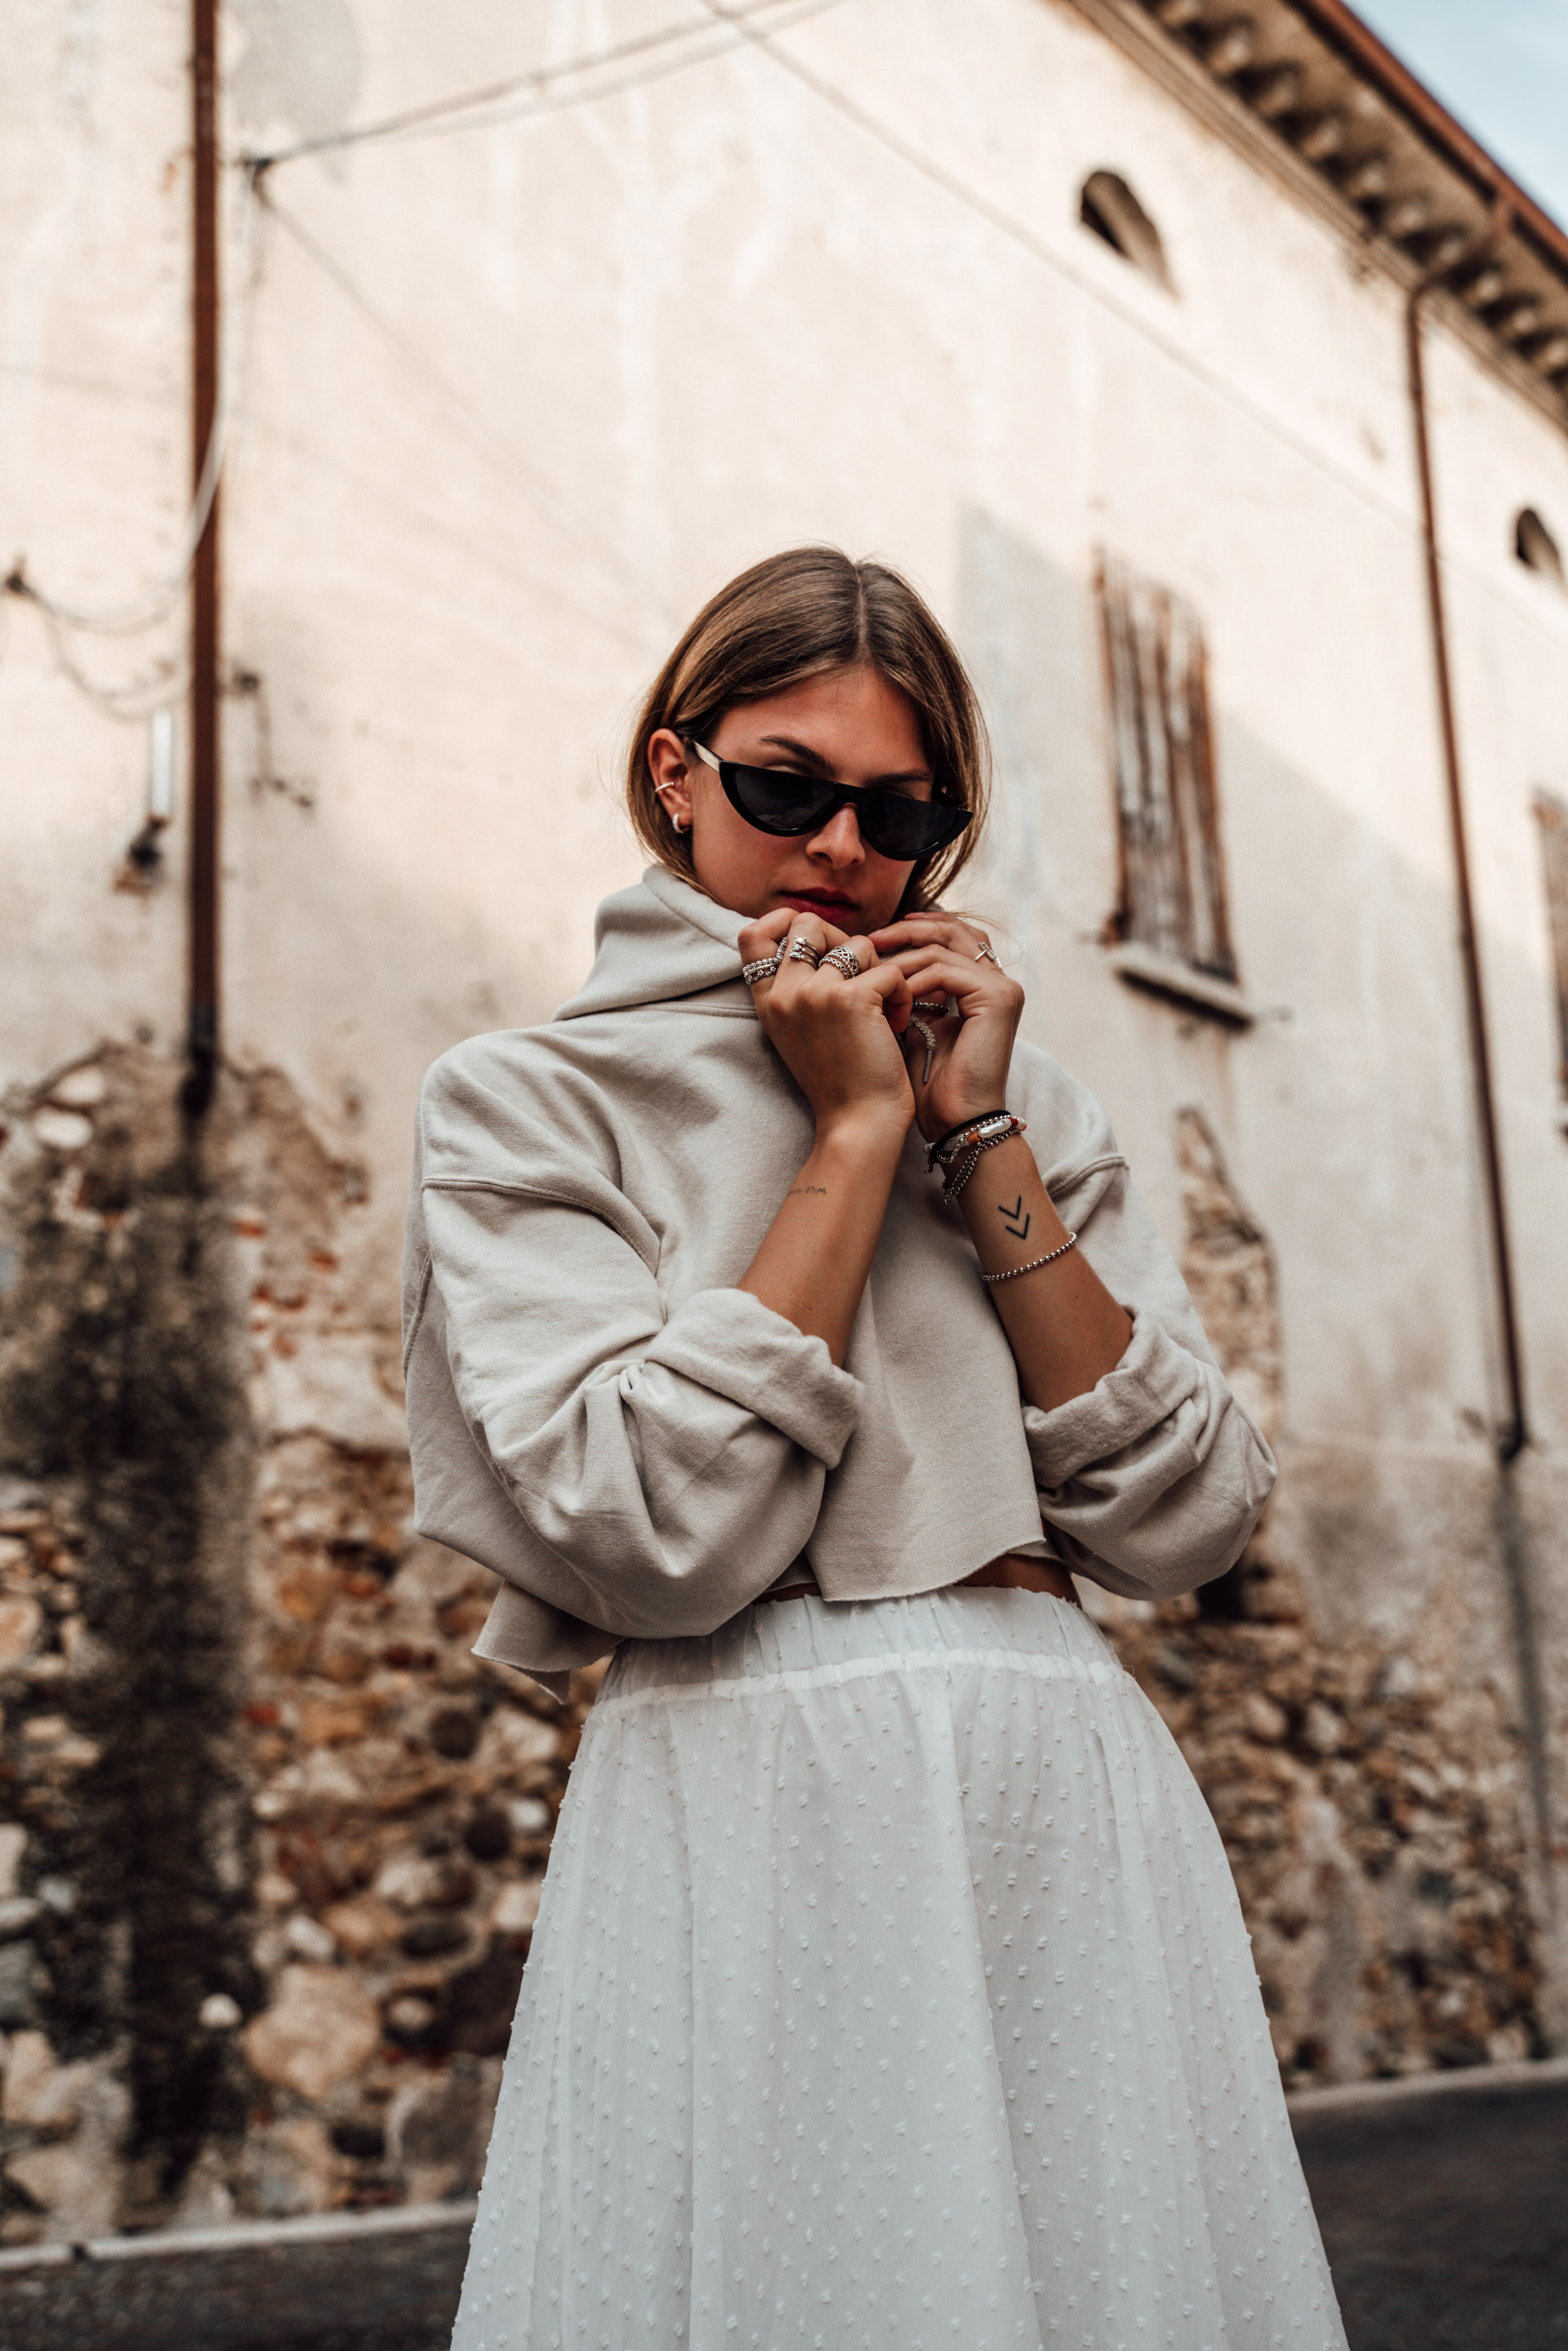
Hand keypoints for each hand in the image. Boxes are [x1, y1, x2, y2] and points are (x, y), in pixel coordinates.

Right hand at [739, 908, 915, 1144]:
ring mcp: (815, 993)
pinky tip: (898, 1022)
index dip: (784, 924)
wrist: (857, 1123)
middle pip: (807, 923)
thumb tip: (820, 939)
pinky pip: (889, 970)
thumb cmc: (839, 1081)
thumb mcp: (798, 1033)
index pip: (751, 934)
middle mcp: (785, 993)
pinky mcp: (852, 999)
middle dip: (844, 941)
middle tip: (863, 978)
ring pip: (858, 943)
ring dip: (881, 970)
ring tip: (885, 1008)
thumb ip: (797, 989)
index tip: (819, 945)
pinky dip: (903, 994)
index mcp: (768, 1002)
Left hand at [867, 912, 1022, 1140]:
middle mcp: (999, 981)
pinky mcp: (998, 998)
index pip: (953, 937)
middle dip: (908, 930)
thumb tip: (873, 961)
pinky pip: (945, 972)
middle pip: (954, 930)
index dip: (916, 929)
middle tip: (871, 939)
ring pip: (943, 949)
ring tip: (873, 975)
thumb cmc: (930, 1083)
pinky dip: (914, 981)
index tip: (876, 937)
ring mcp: (1002, 988)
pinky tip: (893, 997)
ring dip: (902, 961)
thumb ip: (907, 990)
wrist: (954, 1120)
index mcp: (984, 985)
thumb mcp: (914, 1024)